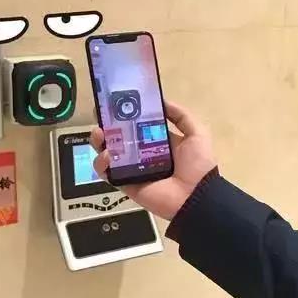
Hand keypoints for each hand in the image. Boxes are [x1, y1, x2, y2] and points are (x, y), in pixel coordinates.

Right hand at [90, 101, 216, 220]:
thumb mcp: (196, 133)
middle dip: (107, 125)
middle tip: (100, 116)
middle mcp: (142, 153)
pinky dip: (102, 163)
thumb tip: (162, 100)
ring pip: (108, 152)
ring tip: (100, 134)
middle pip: (118, 136)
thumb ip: (181, 115)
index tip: (115, 102)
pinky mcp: (125, 182)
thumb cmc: (197, 165)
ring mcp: (131, 168)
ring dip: (100, 141)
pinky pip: (107, 172)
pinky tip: (108, 155)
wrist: (195, 197)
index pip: (137, 124)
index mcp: (158, 140)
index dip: (126, 113)